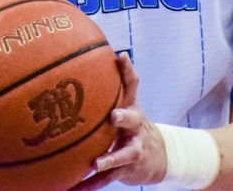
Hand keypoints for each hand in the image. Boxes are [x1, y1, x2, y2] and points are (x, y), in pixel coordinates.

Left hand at [70, 53, 167, 190]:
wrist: (160, 156)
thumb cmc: (133, 124)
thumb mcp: (128, 104)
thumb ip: (112, 84)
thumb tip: (93, 56)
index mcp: (132, 107)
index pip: (133, 85)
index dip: (128, 70)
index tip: (121, 57)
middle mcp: (135, 127)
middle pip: (133, 119)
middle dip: (124, 117)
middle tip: (114, 116)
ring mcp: (133, 149)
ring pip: (122, 154)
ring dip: (109, 159)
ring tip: (96, 163)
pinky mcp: (126, 169)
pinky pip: (107, 179)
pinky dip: (89, 184)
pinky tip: (72, 189)